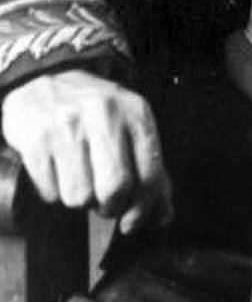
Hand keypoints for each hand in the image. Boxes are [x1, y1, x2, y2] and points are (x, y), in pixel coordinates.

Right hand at [1, 68, 172, 234]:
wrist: (46, 79)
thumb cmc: (95, 112)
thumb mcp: (130, 125)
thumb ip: (150, 168)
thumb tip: (164, 215)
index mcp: (136, 112)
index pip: (149, 174)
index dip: (143, 208)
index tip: (133, 222)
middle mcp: (104, 115)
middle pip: (115, 189)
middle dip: (111, 207)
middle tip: (105, 203)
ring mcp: (68, 126)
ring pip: (79, 197)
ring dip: (80, 199)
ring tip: (79, 177)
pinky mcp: (37, 140)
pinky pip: (50, 192)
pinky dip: (54, 191)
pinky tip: (58, 170)